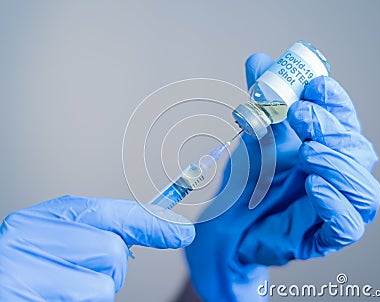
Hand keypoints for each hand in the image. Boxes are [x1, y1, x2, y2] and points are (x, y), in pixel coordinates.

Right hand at [0, 195, 194, 300]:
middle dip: (110, 268)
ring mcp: (24, 273)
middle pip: (112, 250)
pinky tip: (53, 299)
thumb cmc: (26, 272)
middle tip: (82, 274)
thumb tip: (165, 228)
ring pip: (103, 284)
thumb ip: (99, 231)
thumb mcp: (58, 243)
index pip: (109, 212)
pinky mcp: (24, 299)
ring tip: (62, 290)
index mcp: (39, 219)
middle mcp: (29, 238)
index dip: (151, 221)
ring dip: (95, 291)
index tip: (182, 231)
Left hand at [186, 53, 379, 300]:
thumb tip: (259, 59)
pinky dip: (336, 204)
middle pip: (357, 149)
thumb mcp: (252, 137)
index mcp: (325, 147)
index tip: (313, 85)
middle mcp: (337, 175)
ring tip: (306, 153)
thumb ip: (260, 102)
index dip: (335, 100)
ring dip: (338, 164)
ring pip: (364, 188)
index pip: (344, 120)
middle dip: (331, 128)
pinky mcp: (324, 237)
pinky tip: (314, 187)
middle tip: (298, 113)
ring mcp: (334, 207)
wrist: (226, 225)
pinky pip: (348, 225)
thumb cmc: (245, 180)